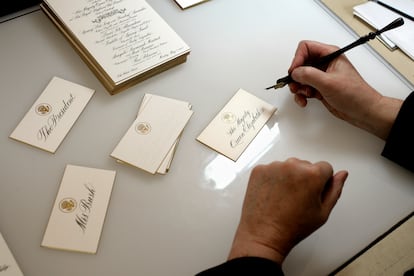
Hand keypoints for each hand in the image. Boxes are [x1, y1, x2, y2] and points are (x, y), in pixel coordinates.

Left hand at [228, 158, 347, 264]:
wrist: (264, 234)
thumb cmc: (292, 227)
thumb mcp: (322, 212)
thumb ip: (335, 190)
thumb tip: (342, 175)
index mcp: (312, 174)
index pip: (325, 167)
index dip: (322, 182)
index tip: (313, 193)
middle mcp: (293, 166)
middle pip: (306, 165)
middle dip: (305, 178)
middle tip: (297, 199)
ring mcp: (274, 166)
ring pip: (288, 166)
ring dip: (289, 177)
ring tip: (284, 198)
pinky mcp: (259, 170)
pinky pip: (272, 169)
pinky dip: (273, 179)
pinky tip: (273, 194)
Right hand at [288, 40, 401, 139]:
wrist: (362, 110)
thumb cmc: (355, 94)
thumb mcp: (329, 82)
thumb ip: (309, 75)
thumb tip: (295, 72)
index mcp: (330, 54)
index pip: (306, 48)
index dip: (297, 59)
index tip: (294, 71)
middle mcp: (325, 64)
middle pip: (301, 63)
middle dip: (296, 75)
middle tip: (296, 84)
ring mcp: (321, 76)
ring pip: (300, 77)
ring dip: (298, 87)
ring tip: (303, 94)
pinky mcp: (319, 87)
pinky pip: (304, 88)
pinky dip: (301, 95)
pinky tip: (305, 100)